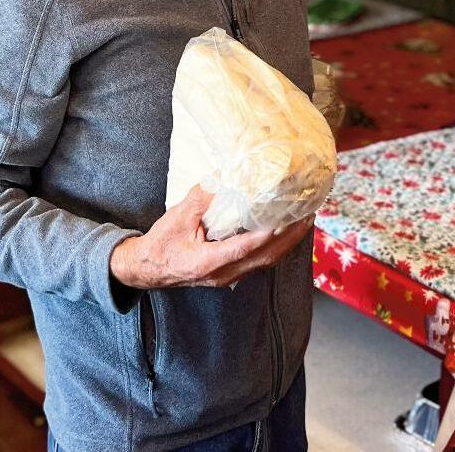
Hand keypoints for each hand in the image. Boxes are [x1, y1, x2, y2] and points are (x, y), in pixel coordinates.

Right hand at [110, 186, 314, 289]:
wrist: (147, 269)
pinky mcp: (230, 273)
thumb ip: (203, 198)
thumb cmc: (161, 244)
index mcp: (209, 262)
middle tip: (306, 215)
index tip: (285, 220)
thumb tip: (227, 178)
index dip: (266, 235)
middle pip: (265, 258)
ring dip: (287, 243)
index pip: (245, 248)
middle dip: (289, 238)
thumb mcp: (179, 216)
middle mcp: (224, 274)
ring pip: (266, 262)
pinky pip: (259, 261)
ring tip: (303, 220)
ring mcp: (228, 276)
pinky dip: (276, 247)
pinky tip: (285, 232)